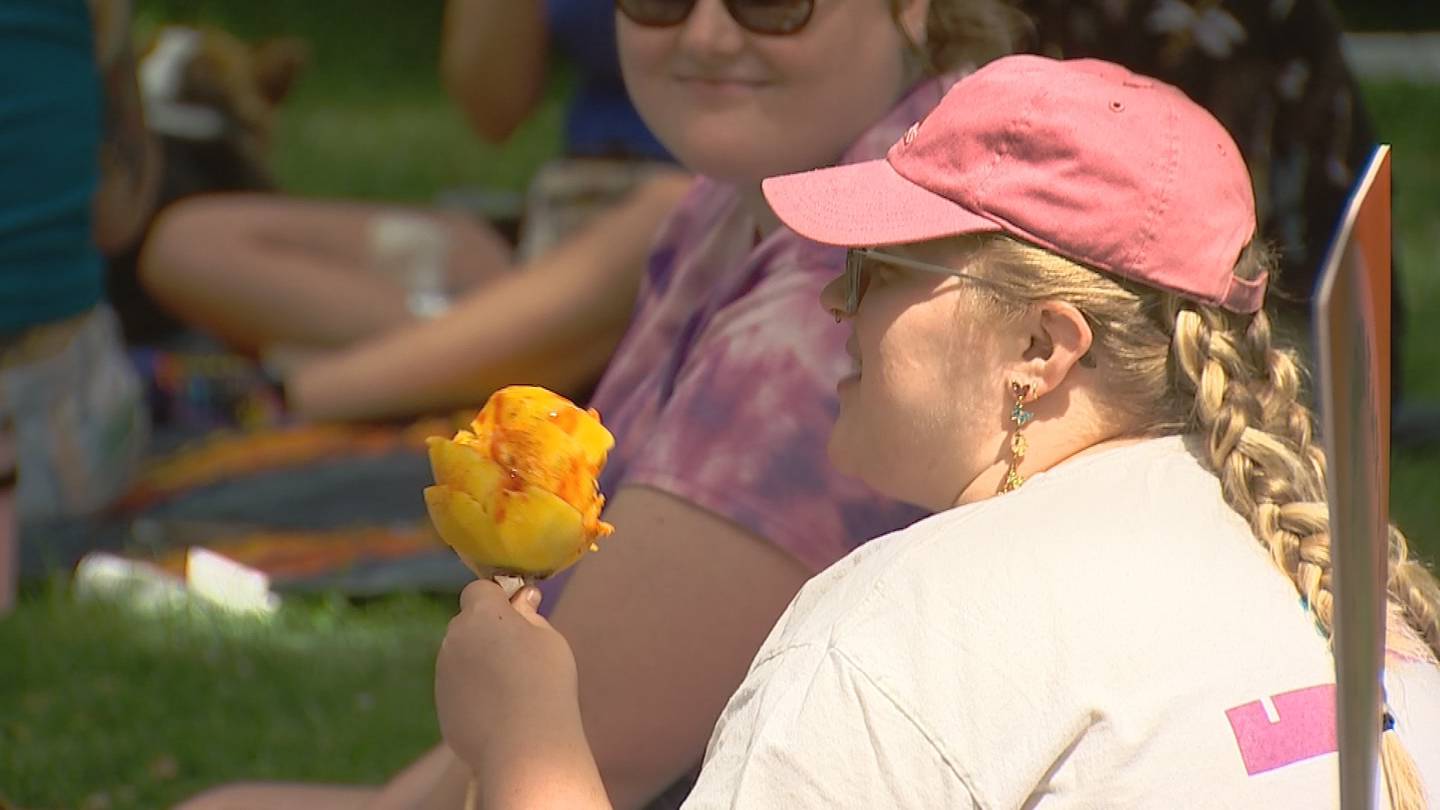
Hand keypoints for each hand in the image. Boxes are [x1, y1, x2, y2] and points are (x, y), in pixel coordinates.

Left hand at [435, 580, 582, 771]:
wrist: (524, 744)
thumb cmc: (545, 683)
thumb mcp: (549, 640)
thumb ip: (529, 615)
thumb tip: (521, 600)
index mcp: (481, 615)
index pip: (478, 590)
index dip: (497, 599)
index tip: (518, 615)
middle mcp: (454, 638)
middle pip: (467, 624)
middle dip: (487, 632)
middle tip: (519, 656)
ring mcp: (443, 673)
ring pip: (461, 657)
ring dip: (479, 663)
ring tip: (511, 690)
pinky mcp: (441, 704)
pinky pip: (458, 687)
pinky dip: (474, 693)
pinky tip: (498, 712)